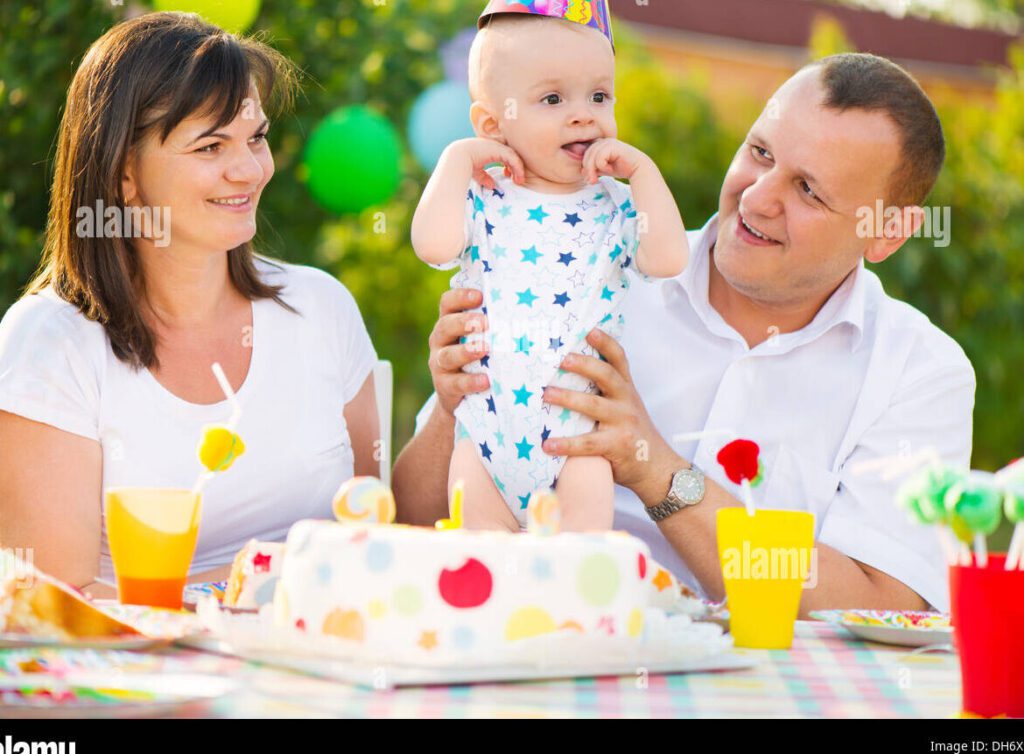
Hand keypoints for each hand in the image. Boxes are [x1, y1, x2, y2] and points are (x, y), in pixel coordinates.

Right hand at [427, 288, 490, 416]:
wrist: (462, 398)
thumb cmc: (480, 359)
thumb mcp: (484, 339)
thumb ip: (496, 325)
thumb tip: (532, 311)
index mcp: (450, 323)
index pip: (448, 303)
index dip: (460, 296)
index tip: (480, 296)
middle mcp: (440, 341)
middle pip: (445, 326)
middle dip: (465, 323)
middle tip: (485, 322)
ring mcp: (439, 364)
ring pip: (447, 355)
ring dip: (466, 351)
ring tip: (485, 349)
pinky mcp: (444, 386)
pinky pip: (455, 383)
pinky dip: (470, 382)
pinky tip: (486, 380)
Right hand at [444, 138, 525, 190]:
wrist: (458, 157)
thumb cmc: (464, 164)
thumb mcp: (477, 172)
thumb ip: (485, 178)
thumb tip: (492, 186)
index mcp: (490, 149)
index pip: (505, 156)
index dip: (509, 165)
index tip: (507, 175)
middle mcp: (495, 146)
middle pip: (511, 156)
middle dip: (516, 168)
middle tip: (518, 180)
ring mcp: (498, 146)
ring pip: (514, 157)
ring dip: (519, 169)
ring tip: (519, 181)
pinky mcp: (499, 150)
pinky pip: (513, 159)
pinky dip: (517, 168)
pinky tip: (518, 177)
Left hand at [540, 328, 675, 493]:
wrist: (656, 467)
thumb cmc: (632, 434)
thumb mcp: (625, 407)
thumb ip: (605, 392)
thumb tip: (567, 374)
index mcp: (626, 389)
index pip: (619, 359)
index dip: (606, 343)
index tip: (589, 330)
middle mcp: (626, 401)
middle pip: (607, 376)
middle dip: (584, 364)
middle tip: (562, 359)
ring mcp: (622, 423)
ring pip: (594, 406)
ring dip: (568, 398)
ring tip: (546, 394)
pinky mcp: (616, 445)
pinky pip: (588, 443)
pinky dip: (566, 444)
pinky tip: (548, 444)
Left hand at [581, 138, 650, 183]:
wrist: (638, 168)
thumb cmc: (622, 168)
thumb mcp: (604, 169)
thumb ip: (594, 168)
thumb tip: (581, 171)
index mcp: (600, 144)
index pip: (585, 155)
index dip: (585, 167)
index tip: (590, 179)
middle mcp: (603, 141)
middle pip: (586, 156)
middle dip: (588, 171)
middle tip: (593, 182)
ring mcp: (608, 142)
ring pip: (592, 157)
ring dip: (593, 170)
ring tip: (598, 178)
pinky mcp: (613, 146)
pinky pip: (599, 158)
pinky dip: (603, 167)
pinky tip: (611, 169)